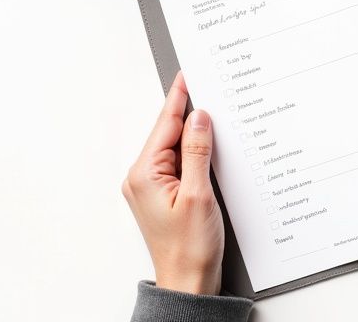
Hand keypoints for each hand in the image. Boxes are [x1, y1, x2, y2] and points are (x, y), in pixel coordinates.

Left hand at [123, 72, 224, 294]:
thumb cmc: (190, 247)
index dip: (179, 99)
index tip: (187, 76)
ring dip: (195, 135)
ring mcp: (151, 188)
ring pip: (176, 148)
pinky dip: (195, 154)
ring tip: (215, 115)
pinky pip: (180, 164)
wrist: (188, 282)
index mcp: (144, 175)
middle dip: (189, 113)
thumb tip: (199, 118)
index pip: (165, 126)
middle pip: (169, 134)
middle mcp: (142, 178)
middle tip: (208, 88)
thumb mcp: (198, 194)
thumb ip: (197, 151)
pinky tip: (210, 147)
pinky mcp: (163, 195)